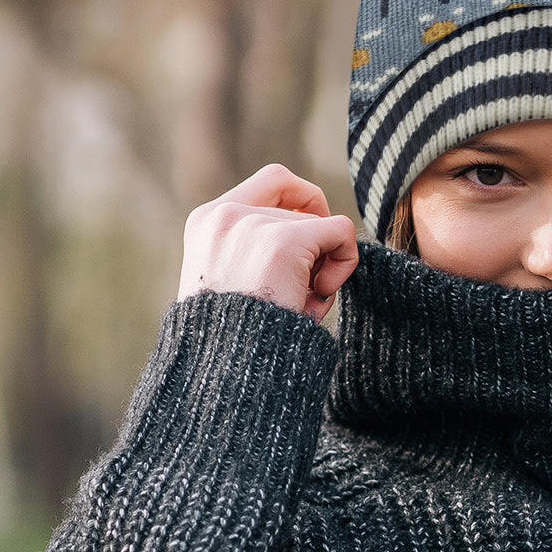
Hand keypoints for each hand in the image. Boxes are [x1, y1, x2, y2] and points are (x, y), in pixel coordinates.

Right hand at [178, 164, 359, 324]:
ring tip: (299, 303)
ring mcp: (253, 225)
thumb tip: (324, 228)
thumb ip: (259, 248)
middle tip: (300, 291)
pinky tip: (320, 294)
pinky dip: (345, 261)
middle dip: (312, 250)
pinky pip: (341, 232)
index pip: (273, 181)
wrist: (224, 370)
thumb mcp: (234, 280)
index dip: (304, 201)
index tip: (311, 237)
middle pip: (301, 210)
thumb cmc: (235, 338)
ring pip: (321, 226)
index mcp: (206, 222)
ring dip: (322, 266)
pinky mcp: (283, 242)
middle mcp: (224, 215)